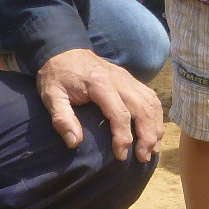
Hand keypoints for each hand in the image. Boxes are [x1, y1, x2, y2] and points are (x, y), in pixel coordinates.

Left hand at [35, 47, 162, 162]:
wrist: (63, 50)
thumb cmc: (57, 76)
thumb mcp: (51, 96)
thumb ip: (62, 119)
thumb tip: (75, 143)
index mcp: (99, 84)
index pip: (120, 114)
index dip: (123, 137)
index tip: (120, 156)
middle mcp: (120, 80)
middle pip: (142, 109)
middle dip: (147, 136)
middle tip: (143, 158)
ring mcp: (128, 78)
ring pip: (151, 103)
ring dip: (156, 127)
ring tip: (153, 149)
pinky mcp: (132, 80)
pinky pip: (151, 97)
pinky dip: (157, 116)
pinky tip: (155, 131)